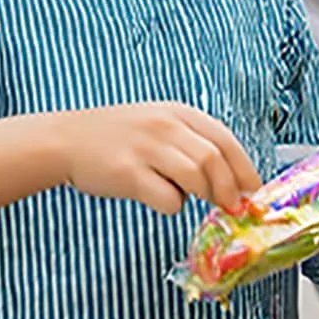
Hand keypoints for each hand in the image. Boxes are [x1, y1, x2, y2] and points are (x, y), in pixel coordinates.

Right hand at [55, 102, 263, 216]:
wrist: (66, 140)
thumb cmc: (117, 137)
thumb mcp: (158, 124)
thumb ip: (191, 144)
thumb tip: (229, 180)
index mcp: (177, 113)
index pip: (224, 139)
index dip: (244, 168)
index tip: (252, 189)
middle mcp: (164, 126)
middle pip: (214, 160)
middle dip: (228, 188)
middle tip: (230, 206)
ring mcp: (146, 148)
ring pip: (195, 178)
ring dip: (202, 196)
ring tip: (191, 199)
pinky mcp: (128, 173)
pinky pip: (167, 198)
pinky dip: (172, 205)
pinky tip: (158, 198)